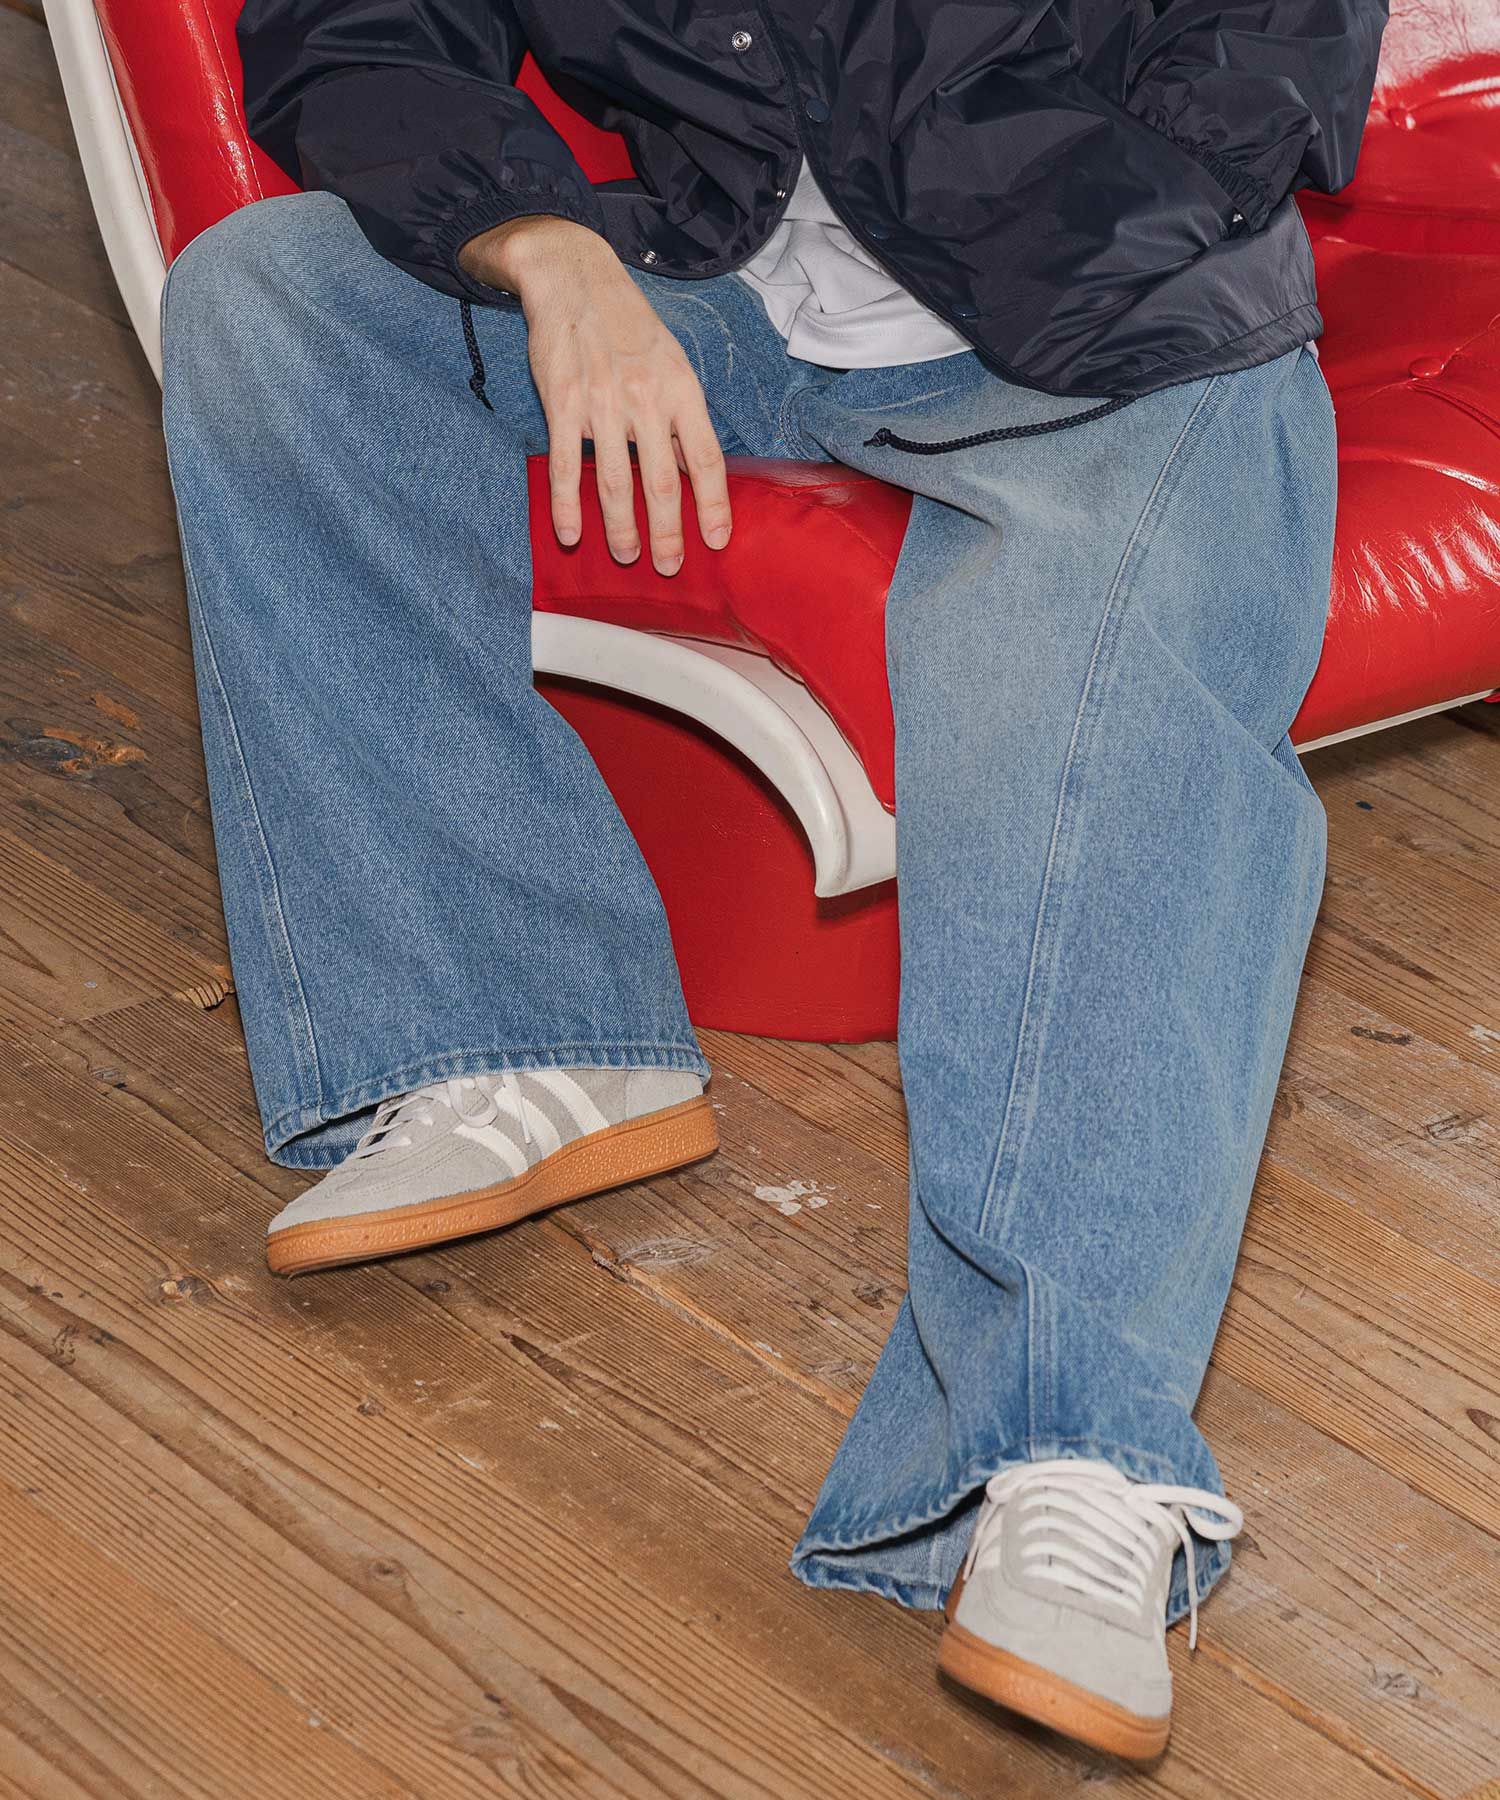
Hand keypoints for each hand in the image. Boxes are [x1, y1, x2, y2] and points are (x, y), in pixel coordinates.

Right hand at [460, 216, 732, 574]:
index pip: (705, 459)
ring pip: (614, 481)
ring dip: (621, 527)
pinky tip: (572, 533)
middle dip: (667, 533)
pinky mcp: (563, 403)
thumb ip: (680, 416)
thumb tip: (691, 472)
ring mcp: (602, 403)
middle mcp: (646, 399)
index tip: (717, 542)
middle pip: (660, 482)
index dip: (713, 505)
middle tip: (669, 567)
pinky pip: (566, 464)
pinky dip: (568, 504)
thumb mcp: (671, 361)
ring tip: (627, 556)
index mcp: (682, 389)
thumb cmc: (629, 324)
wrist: (574, 275)